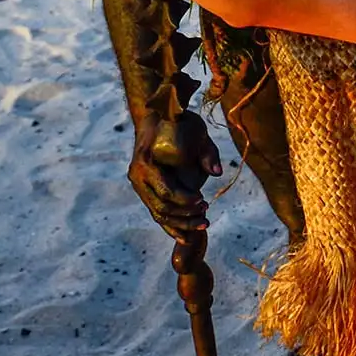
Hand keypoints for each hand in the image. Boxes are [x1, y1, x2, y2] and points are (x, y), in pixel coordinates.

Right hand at [127, 110, 222, 235]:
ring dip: (180, 223)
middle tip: (206, 213)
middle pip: (161, 207)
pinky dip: (170, 226)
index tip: (203, 200)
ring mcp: (139, 185)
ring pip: (158, 213)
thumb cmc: (180, 123)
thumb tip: (217, 172)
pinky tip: (185, 237)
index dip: (185, 200)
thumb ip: (207, 152)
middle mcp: (138, 177)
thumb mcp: (197, 132)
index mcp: (147, 164)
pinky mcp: (144, 190)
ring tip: (204, 224)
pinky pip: (156, 212)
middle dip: (185, 215)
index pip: (165, 191)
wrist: (157, 118)